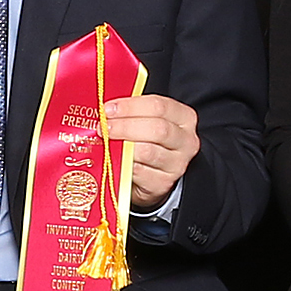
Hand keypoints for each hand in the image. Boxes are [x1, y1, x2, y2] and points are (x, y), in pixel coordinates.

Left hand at [104, 94, 198, 208]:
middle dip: (125, 126)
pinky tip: (114, 158)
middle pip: (157, 129)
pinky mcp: (163, 183)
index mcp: (184, 118)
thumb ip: (132, 113)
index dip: (131, 106)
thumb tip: (108, 109)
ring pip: (147, 151)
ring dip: (121, 145)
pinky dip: (123, 163)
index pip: (159, 107)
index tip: (109, 109)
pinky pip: (139, 171)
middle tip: (105, 126)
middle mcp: (186, 141)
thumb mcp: (146, 121)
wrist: (152, 174)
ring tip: (106, 141)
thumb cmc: (148, 142)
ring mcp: (177, 164)